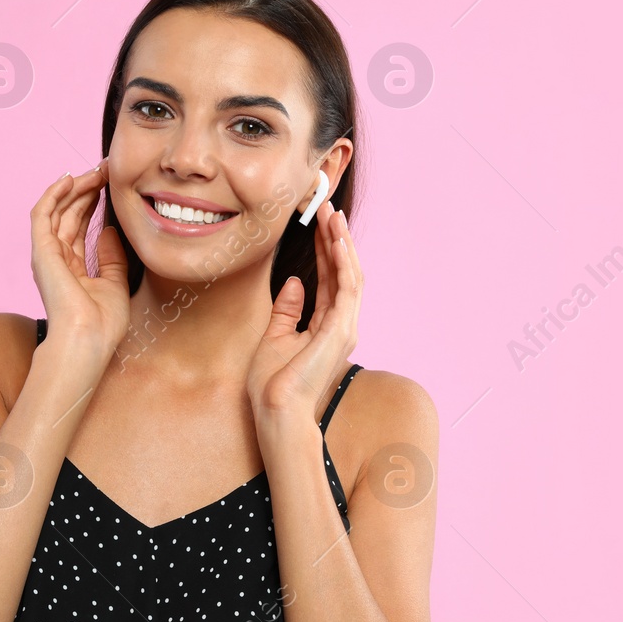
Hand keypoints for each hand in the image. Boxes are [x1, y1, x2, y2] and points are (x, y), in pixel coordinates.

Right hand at [29, 166, 129, 359]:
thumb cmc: (103, 323)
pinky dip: (53, 194)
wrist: (89, 339)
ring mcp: (47, 255)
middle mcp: (56, 259)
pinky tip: (69, 179)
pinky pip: (42, 214)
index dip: (93, 203)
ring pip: (56, 210)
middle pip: (68, 215)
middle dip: (87, 190)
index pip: (79, 227)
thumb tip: (107, 230)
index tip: (111, 186)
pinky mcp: (42, 251)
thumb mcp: (115, 283)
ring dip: (75, 187)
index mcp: (72, 268)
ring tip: (96, 171)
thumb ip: (111, 257)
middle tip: (106, 171)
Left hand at [245, 200, 362, 428]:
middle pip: (343, 273)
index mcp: (327, 328)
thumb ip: (288, 310)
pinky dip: (343, 262)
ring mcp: (345, 327)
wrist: (276, 411)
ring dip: (343, 244)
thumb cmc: (273, 385)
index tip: (319, 225)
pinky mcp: (341, 329)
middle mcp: (342, 325)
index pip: (329, 280)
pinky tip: (337, 240)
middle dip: (337, 240)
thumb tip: (294, 282)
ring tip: (334, 216)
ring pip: (350, 275)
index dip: (325, 251)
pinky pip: (347, 288)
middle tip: (329, 209)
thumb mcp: (275, 337)